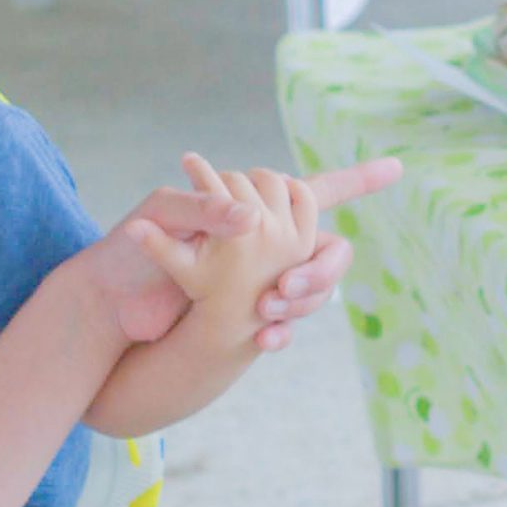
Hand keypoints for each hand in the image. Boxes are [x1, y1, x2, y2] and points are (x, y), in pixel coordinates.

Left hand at [109, 156, 400, 346]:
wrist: (107, 307)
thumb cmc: (127, 250)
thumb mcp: (163, 215)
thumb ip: (206, 209)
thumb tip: (248, 221)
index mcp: (250, 207)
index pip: (313, 188)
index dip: (360, 179)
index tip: (400, 166)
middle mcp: (266, 241)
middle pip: (326, 247)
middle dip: (319, 269)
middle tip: (287, 287)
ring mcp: (262, 280)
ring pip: (314, 289)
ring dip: (304, 300)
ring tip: (268, 311)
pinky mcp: (247, 316)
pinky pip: (287, 325)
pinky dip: (281, 333)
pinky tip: (265, 340)